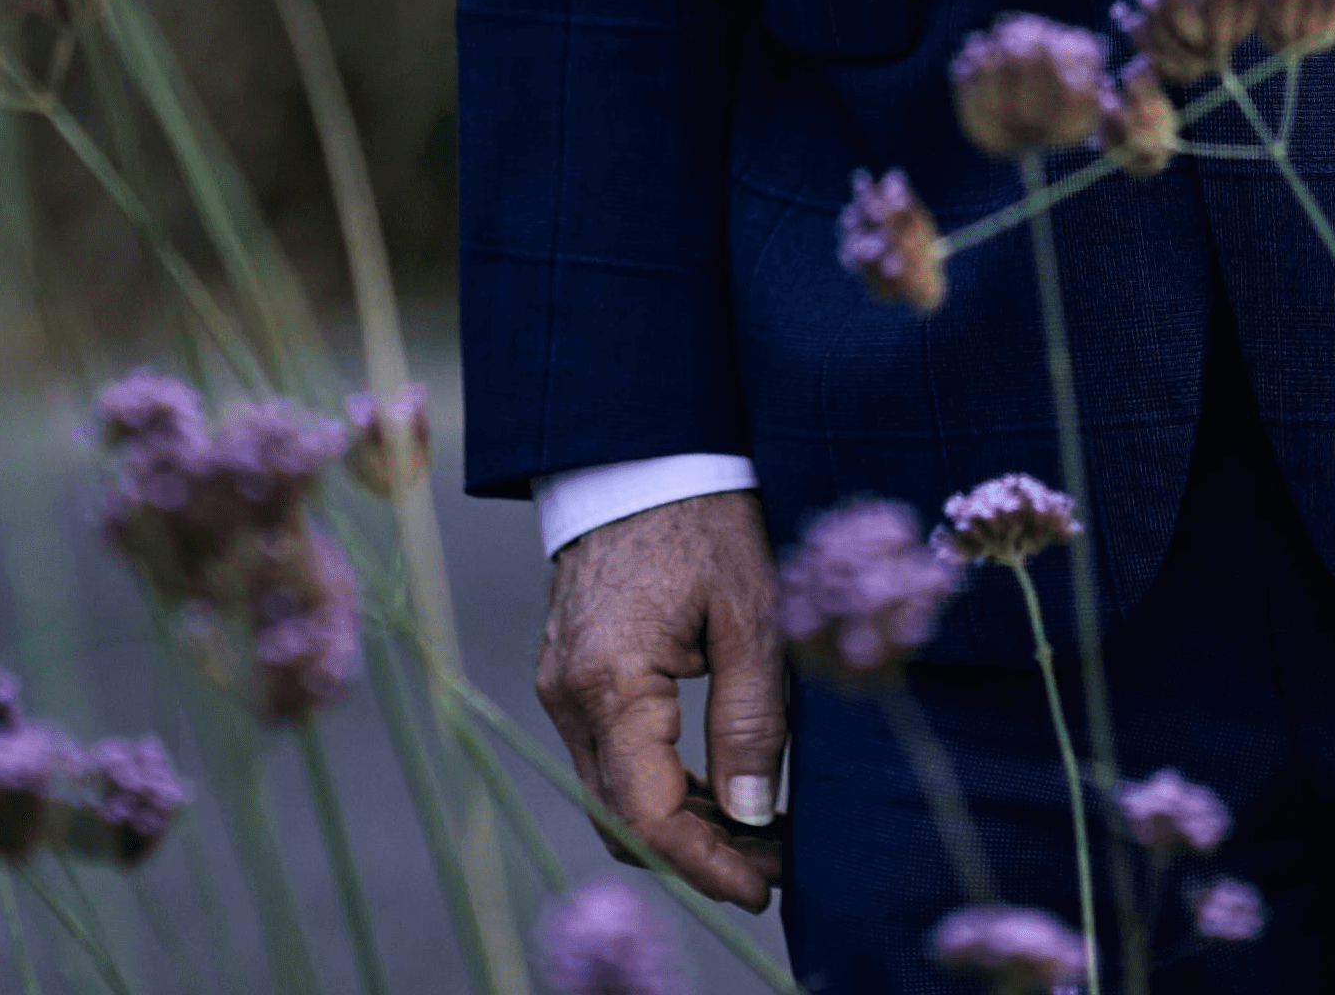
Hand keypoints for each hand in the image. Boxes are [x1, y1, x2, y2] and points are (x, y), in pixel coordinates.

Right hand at [538, 492, 785, 910]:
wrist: (642, 450)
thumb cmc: (704, 516)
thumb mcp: (750, 611)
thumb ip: (750, 717)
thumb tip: (752, 814)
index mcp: (608, 681)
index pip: (645, 815)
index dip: (704, 864)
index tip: (762, 885)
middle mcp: (568, 696)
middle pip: (622, 818)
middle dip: (697, 854)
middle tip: (774, 862)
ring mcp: (560, 687)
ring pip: (613, 795)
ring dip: (680, 825)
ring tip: (758, 831)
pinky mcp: (570, 676)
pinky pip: (608, 759)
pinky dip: (659, 786)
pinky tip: (716, 787)